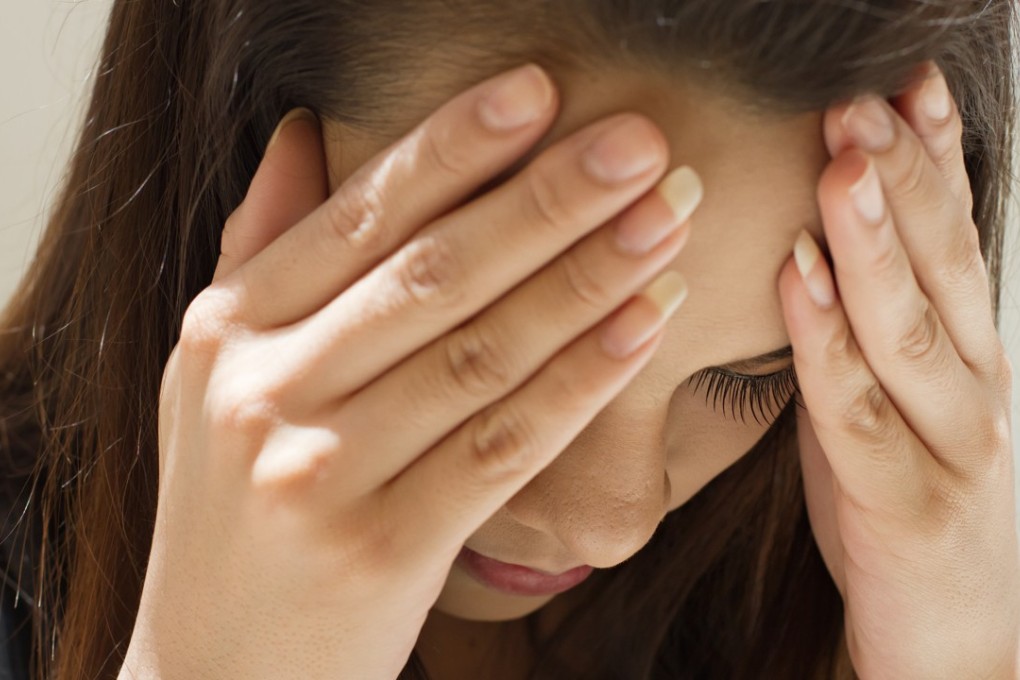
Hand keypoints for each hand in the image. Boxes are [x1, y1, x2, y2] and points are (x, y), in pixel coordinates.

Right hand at [120, 64, 699, 679]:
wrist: (217, 665)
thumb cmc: (235, 504)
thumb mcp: (213, 373)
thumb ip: (258, 250)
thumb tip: (304, 130)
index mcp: (227, 331)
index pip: (359, 218)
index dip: (453, 147)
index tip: (538, 92)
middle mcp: (265, 392)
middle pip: (433, 275)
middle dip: (548, 201)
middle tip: (638, 144)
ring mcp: (320, 474)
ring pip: (480, 355)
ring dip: (586, 280)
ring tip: (665, 217)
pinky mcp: (384, 549)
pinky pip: (503, 447)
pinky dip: (580, 382)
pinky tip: (645, 323)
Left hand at [778, 62, 1019, 678]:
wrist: (952, 638)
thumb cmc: (905, 499)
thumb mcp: (893, 399)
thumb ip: (869, 328)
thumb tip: (822, 240)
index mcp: (968, 355)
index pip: (953, 238)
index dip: (936, 158)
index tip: (907, 84)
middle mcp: (975, 387)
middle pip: (940, 264)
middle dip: (902, 175)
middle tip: (862, 99)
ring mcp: (952, 446)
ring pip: (910, 326)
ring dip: (874, 238)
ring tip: (843, 161)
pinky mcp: (907, 504)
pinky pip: (857, 411)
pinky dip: (826, 338)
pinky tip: (798, 276)